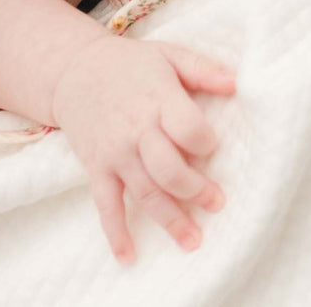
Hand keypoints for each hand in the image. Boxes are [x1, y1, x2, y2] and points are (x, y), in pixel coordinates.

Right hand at [50, 35, 235, 264]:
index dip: (206, 143)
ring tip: (194, 240)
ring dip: (171, 220)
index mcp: (158, 100)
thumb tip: (238, 83)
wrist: (73, 69)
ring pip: (146, 194)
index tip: (212, 148)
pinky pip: (106, 205)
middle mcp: (136, 129)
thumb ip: (203, 69)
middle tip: (216, 203)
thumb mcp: (167, 54)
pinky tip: (129, 256)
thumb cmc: (128, 63)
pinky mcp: (97, 167)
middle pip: (169, 170)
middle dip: (195, 191)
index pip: (189, 129)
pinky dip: (116, 233)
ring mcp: (115, 152)